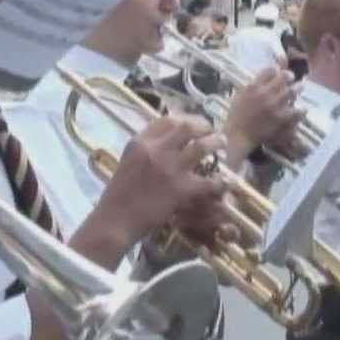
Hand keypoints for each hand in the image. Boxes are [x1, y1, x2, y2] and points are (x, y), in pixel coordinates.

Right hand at [97, 115, 226, 245]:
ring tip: (221, 144)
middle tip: (211, 131)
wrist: (115, 221)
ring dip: (216, 143)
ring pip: (202, 146)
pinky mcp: (181, 189)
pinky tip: (225, 182)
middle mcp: (155, 150)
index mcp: (140, 142)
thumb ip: (146, 149)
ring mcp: (169, 168)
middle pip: (187, 126)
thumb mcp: (128, 161)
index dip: (186, 118)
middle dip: (203, 126)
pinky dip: (219, 181)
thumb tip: (168, 141)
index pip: (167, 120)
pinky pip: (208, 181)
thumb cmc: (119, 195)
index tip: (194, 123)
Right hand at [223, 68, 306, 159]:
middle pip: (284, 77)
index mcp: (254, 87)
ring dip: (297, 88)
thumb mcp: (240, 95)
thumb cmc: (237, 116)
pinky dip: (300, 109)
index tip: (278, 73)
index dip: (276, 70)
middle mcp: (265, 94)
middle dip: (289, 76)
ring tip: (299, 88)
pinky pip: (297, 111)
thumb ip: (253, 85)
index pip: (270, 71)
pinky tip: (301, 109)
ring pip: (293, 91)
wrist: (239, 135)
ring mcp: (274, 106)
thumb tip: (266, 77)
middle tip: (291, 78)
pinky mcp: (281, 119)